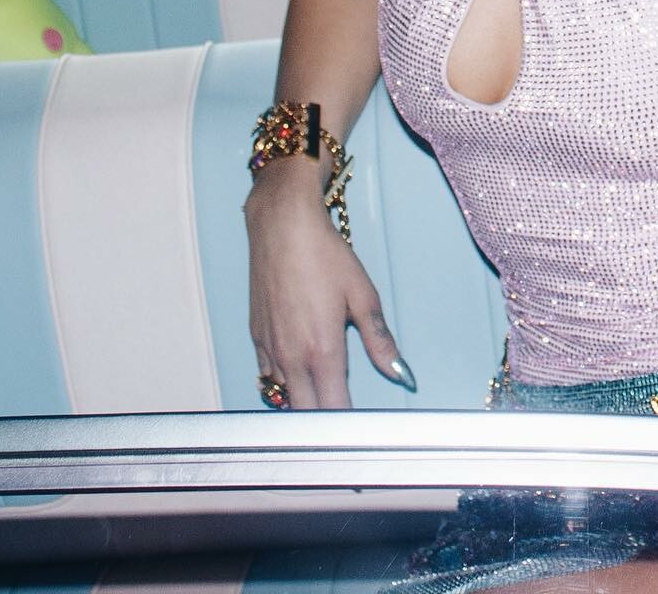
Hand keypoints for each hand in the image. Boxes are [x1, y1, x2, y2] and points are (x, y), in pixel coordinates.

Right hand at [245, 160, 413, 408]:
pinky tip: (298, 370)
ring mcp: (270, 348)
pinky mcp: (256, 336)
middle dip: (325, 422)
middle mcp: (292, 357)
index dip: (348, 428)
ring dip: (303, 402)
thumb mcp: (363, 295)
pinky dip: (283, 382)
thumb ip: (380, 340)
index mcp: (322, 351)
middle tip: (344, 421)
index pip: (334, 411)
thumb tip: (401, 373)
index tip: (362, 432)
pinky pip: (268, 375)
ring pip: (284, 396)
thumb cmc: (324, 254)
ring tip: (323, 397)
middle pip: (306, 413)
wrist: (282, 225)